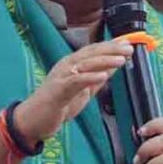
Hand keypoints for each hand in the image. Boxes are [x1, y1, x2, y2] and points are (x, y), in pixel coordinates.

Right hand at [14, 39, 133, 143]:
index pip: (94, 51)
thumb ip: (97, 78)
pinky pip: (76, 81)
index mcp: (72, 64)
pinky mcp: (58, 89)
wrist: (33, 120)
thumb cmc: (57, 105)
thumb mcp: (83, 90)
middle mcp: (66, 65)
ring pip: (85, 64)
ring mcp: (61, 76)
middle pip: (91, 53)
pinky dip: (90, 77)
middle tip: (129, 48)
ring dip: (104, 60)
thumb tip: (114, 67)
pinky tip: (103, 76)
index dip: (112, 46)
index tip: (128, 43)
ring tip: (121, 60)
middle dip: (111, 49)